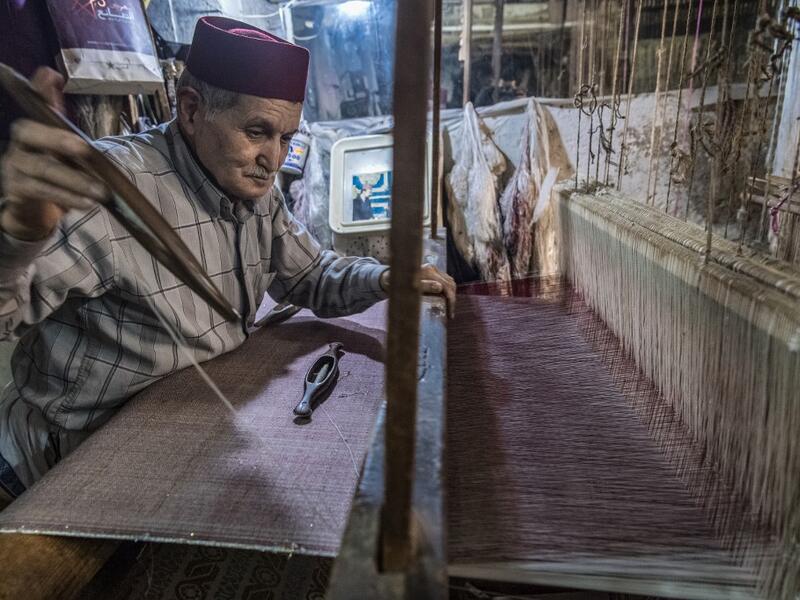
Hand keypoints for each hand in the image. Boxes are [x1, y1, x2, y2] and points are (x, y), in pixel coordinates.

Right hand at [0, 67, 105, 240]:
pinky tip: (87, 203)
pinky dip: (68, 198)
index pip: (35, 106)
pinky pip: (42, 192)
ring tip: (101, 191)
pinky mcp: (17, 192)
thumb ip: (55, 113)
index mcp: (30, 129)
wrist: (33, 207)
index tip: (54, 77)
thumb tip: (50, 73)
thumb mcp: (56, 142)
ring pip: (43, 168)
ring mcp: (14, 168)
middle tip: (86, 148)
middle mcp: (17, 144)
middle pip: (32, 134)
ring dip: (75, 180)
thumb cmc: (50, 169)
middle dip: (59, 140)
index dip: (42, 92)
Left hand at [379, 263, 456, 318]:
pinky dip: (448, 290)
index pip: (446, 285)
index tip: (450, 313)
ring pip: (449, 281)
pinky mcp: (431, 272)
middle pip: (450, 283)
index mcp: (428, 271)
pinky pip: (445, 280)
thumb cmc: (396, 285)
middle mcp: (432, 268)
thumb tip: (440, 287)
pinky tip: (446, 299)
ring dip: (451, 294)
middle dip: (452, 299)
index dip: (450, 300)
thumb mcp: (408, 288)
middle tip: (450, 313)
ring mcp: (432, 269)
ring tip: (449, 308)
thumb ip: (424, 286)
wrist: (387, 278)